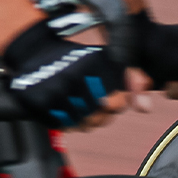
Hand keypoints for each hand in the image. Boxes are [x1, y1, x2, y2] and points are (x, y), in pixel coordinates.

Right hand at [1, 19, 129, 130]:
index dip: (116, 105)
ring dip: (82, 121)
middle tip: (92, 106)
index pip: (117, 103)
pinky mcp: (38, 101)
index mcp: (94, 64)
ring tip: (77, 107)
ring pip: (80, 124)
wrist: (32, 52)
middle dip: (100, 116)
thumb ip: (130, 80)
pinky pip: (60, 125)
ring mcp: (55, 90)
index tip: (109, 98)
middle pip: (100, 117)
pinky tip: (63, 108)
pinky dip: (64, 121)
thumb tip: (146, 107)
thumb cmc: (73, 58)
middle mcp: (75, 77)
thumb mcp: (104, 61)